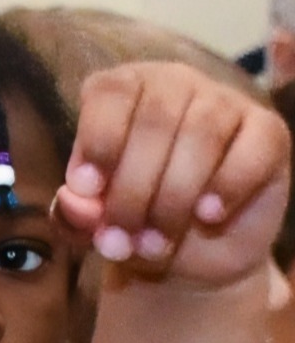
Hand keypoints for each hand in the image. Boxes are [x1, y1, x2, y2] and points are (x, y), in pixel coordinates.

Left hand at [56, 62, 289, 285]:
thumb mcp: (92, 228)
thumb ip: (74, 214)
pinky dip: (227, 186)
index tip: (88, 191)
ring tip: (158, 241)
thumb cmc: (132, 225)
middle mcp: (175, 84)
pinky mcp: (268, 131)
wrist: (188, 258)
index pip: (110, 93)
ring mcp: (226, 102)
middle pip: (156, 119)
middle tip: (122, 240)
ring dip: (175, 196)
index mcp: (123, 92)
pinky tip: (208, 216)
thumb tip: (73, 199)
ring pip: (202, 132)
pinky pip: (253, 147)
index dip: (98, 141)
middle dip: (133, 189)